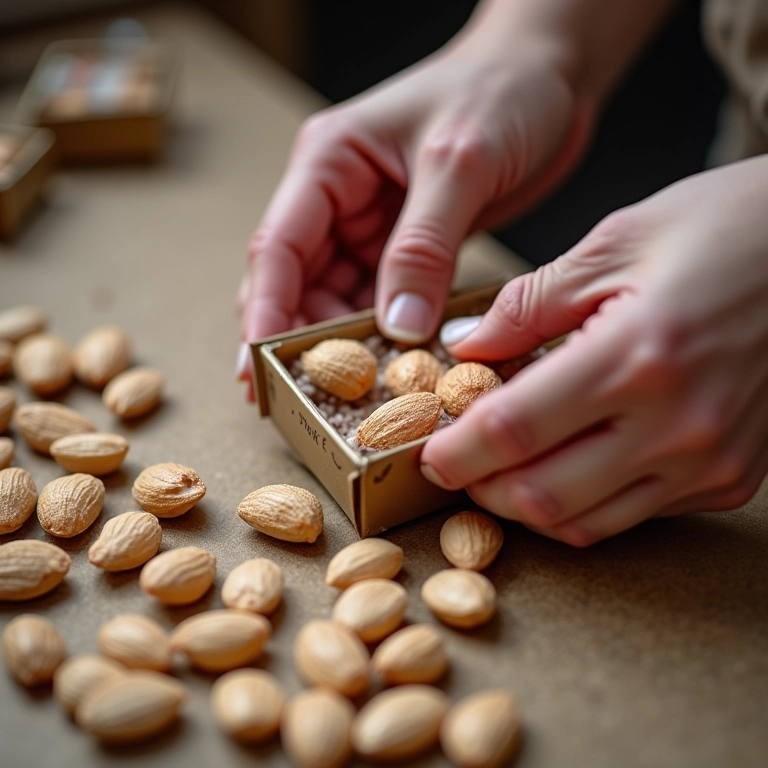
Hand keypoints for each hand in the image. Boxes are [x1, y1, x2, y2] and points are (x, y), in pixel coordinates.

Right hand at [237, 21, 590, 396]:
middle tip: (305, 398)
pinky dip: (386, 337)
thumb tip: (397, 330)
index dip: (265, 313)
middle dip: (299, 341)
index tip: (260, 369)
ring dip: (344, 346)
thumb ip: (424, 246)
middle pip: (298, 284)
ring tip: (350, 395)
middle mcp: (338, 200)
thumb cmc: (502, 90)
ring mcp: (372, 229)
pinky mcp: (408, 250)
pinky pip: (384, 303)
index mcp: (328, 163)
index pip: (277, 248)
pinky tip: (394, 369)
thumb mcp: (460, 162)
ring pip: (338, 300)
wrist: (550, 76)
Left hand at [421, 156, 767, 545]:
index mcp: (638, 355)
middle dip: (483, 489)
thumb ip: (527, 305)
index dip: (458, 452)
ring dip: (527, 504)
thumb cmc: (723, 228)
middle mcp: (678, 424)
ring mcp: (710, 460)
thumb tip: (467, 348)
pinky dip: (583, 501)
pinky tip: (567, 463)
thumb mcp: (613, 244)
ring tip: (501, 469)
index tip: (428, 453)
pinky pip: (634, 514)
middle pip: (544, 495)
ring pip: (587, 522)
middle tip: (457, 464)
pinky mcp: (730, 477)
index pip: (516, 431)